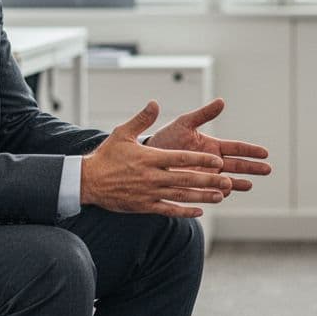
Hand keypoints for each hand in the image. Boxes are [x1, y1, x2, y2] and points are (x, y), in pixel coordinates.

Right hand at [81, 101, 233, 217]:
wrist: (88, 181)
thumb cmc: (107, 156)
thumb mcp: (122, 133)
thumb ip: (142, 119)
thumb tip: (155, 103)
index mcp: (150, 158)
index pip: (181, 158)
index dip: (201, 159)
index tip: (218, 160)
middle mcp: (152, 176)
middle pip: (186, 179)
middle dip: (209, 180)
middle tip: (228, 181)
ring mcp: (149, 193)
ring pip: (181, 196)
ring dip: (202, 197)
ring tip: (221, 196)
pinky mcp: (144, 206)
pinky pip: (168, 210)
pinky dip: (184, 211)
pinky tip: (199, 211)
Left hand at [147, 98, 270, 192]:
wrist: (148, 158)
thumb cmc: (167, 138)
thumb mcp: (185, 123)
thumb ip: (204, 114)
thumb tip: (222, 101)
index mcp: (213, 146)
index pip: (236, 148)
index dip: (251, 150)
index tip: (265, 152)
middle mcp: (212, 162)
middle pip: (237, 165)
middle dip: (252, 168)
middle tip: (268, 169)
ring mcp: (205, 176)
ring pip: (227, 181)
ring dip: (238, 183)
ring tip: (249, 185)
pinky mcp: (195, 188)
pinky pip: (210, 192)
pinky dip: (218, 193)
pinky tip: (225, 193)